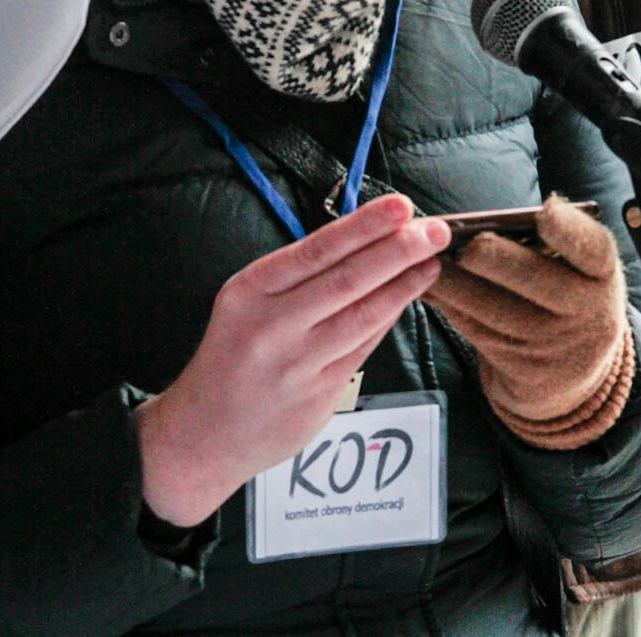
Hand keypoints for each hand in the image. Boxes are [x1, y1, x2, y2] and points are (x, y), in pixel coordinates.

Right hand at [134, 194, 450, 526]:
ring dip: (404, 284)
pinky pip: (363, 347)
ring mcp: (299, 365)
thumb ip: (295, 278)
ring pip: (363, 315)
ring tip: (431, 260)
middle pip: (347, 280)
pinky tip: (408, 296)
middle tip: (435, 229)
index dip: (363, 226)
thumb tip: (361, 241)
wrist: (205, 433)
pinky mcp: (321, 395)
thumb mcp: (243, 304)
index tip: (400, 207)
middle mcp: (272, 327)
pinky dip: (389, 317)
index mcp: (249, 292)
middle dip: (398, 250)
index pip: (316, 250)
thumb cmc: (231, 358)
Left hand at [423, 195, 633, 448]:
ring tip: (421, 253)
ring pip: (488, 305)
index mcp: (601, 273)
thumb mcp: (578, 270)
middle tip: (458, 238)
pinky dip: (446, 302)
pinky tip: (424, 283)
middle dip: (489, 255)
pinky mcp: (519, 366)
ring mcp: (551, 342)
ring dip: (449, 278)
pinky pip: (473, 327)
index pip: (591, 247)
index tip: (543, 211)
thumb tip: (485, 224)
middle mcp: (584, 310)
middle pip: (530, 275)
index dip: (567, 229)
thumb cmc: (566, 294)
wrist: (573, 372)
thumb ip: (551, 244)